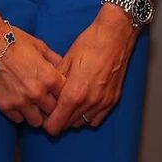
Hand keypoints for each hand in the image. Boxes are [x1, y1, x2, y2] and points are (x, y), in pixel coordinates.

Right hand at [0, 24, 65, 126]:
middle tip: (47, 101)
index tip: (58, 92)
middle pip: (53, 112)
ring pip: (37, 122)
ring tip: (34, 105)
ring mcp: (21, 102)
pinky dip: (21, 114)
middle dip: (51, 106)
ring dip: (37, 114)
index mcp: (49, 77)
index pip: (65, 97)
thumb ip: (55, 60)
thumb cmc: (16, 41)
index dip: (63, 94)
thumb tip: (64, 69)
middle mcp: (37, 93)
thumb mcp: (41, 47)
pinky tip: (19, 102)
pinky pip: (19, 120)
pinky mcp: (5, 107)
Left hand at [43, 5, 137, 135]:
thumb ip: (55, 82)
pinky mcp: (113, 100)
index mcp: (74, 93)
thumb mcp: (66, 60)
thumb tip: (47, 94)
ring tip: (70, 103)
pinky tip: (84, 102)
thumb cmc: (90, 43)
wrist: (115, 35)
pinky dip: (88, 116)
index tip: (45, 113)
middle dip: (59, 118)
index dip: (47, 121)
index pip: (55, 125)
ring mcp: (103, 103)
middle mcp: (89, 103)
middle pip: (67, 126)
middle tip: (56, 105)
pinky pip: (96, 119)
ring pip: (81, 124)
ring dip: (73, 118)